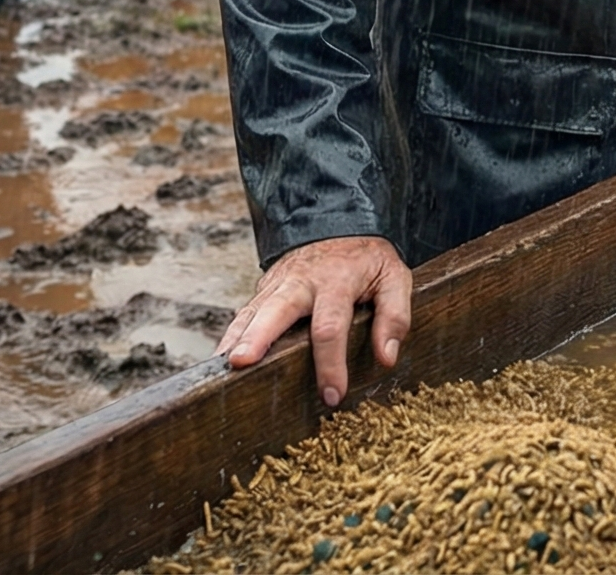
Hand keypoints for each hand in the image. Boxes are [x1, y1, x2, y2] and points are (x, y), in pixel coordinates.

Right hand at [217, 234, 411, 406]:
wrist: (338, 222)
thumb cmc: (366, 259)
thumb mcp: (394, 277)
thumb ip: (394, 316)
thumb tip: (386, 356)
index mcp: (336, 282)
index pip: (329, 326)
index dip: (330, 363)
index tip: (332, 394)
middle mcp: (301, 282)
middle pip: (276, 311)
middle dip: (259, 337)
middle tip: (243, 362)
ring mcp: (277, 284)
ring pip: (252, 312)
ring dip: (236, 338)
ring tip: (224, 365)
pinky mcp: (264, 289)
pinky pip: (244, 313)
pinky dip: (231, 334)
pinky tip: (221, 357)